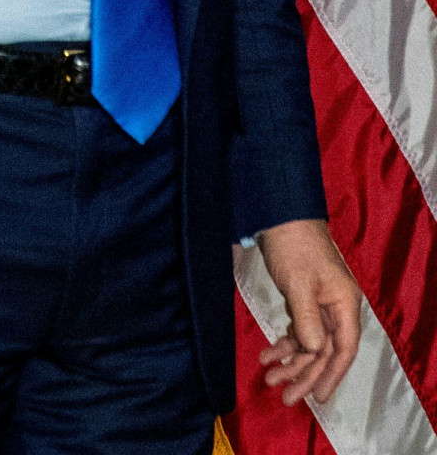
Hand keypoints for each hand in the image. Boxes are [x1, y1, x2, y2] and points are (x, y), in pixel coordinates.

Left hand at [257, 219, 361, 406]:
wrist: (278, 214)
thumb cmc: (292, 246)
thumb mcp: (298, 284)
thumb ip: (308, 318)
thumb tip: (314, 350)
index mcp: (344, 305)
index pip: (343, 349)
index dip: (332, 375)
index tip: (318, 398)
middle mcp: (336, 308)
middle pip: (324, 350)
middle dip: (305, 373)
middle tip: (283, 396)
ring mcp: (320, 303)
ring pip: (309, 341)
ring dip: (290, 360)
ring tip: (268, 376)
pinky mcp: (303, 298)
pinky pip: (298, 328)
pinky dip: (284, 341)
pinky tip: (269, 354)